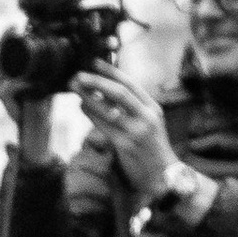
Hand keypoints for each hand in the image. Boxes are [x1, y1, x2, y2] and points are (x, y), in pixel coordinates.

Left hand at [72, 71, 183, 202]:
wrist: (162, 175)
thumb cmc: (152, 148)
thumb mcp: (148, 123)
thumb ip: (133, 107)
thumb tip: (105, 90)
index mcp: (153, 108)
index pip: (131, 84)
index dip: (112, 71)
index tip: (95, 62)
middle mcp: (147, 117)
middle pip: (120, 93)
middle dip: (97, 82)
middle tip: (79, 75)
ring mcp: (136, 132)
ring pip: (109, 109)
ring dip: (89, 97)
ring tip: (75, 89)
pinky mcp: (125, 145)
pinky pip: (104, 126)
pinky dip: (91, 114)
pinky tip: (82, 106)